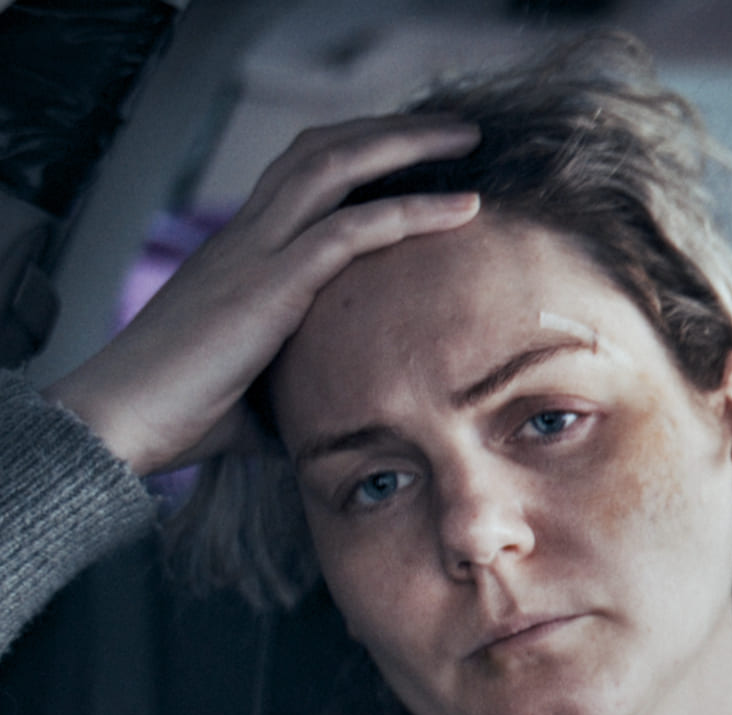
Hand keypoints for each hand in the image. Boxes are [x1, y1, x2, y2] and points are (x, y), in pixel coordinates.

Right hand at [43, 115, 483, 475]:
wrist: (118, 421)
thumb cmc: (182, 414)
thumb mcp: (262, 387)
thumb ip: (305, 384)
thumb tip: (349, 418)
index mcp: (243, 252)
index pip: (303, 175)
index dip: (360, 154)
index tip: (421, 155)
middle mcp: (247, 237)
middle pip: (321, 150)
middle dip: (391, 130)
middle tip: (456, 129)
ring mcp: (254, 252)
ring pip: (334, 166)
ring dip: (407, 144)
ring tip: (468, 137)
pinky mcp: (268, 284)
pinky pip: (350, 230)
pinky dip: (412, 210)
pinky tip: (463, 207)